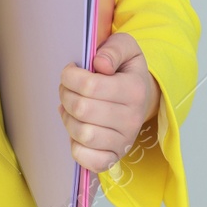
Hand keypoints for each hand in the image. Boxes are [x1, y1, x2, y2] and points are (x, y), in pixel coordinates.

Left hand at [58, 32, 161, 173]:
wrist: (141, 99)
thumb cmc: (125, 71)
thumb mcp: (125, 47)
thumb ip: (113, 49)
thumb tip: (99, 63)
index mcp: (135, 89)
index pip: (90, 86)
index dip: (70, 76)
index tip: (70, 71)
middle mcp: (132, 119)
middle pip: (81, 110)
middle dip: (65, 94)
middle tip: (67, 88)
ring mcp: (124, 141)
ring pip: (81, 134)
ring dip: (68, 118)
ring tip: (72, 107)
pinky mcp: (114, 157)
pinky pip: (87, 159)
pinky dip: (75, 145)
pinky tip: (78, 128)